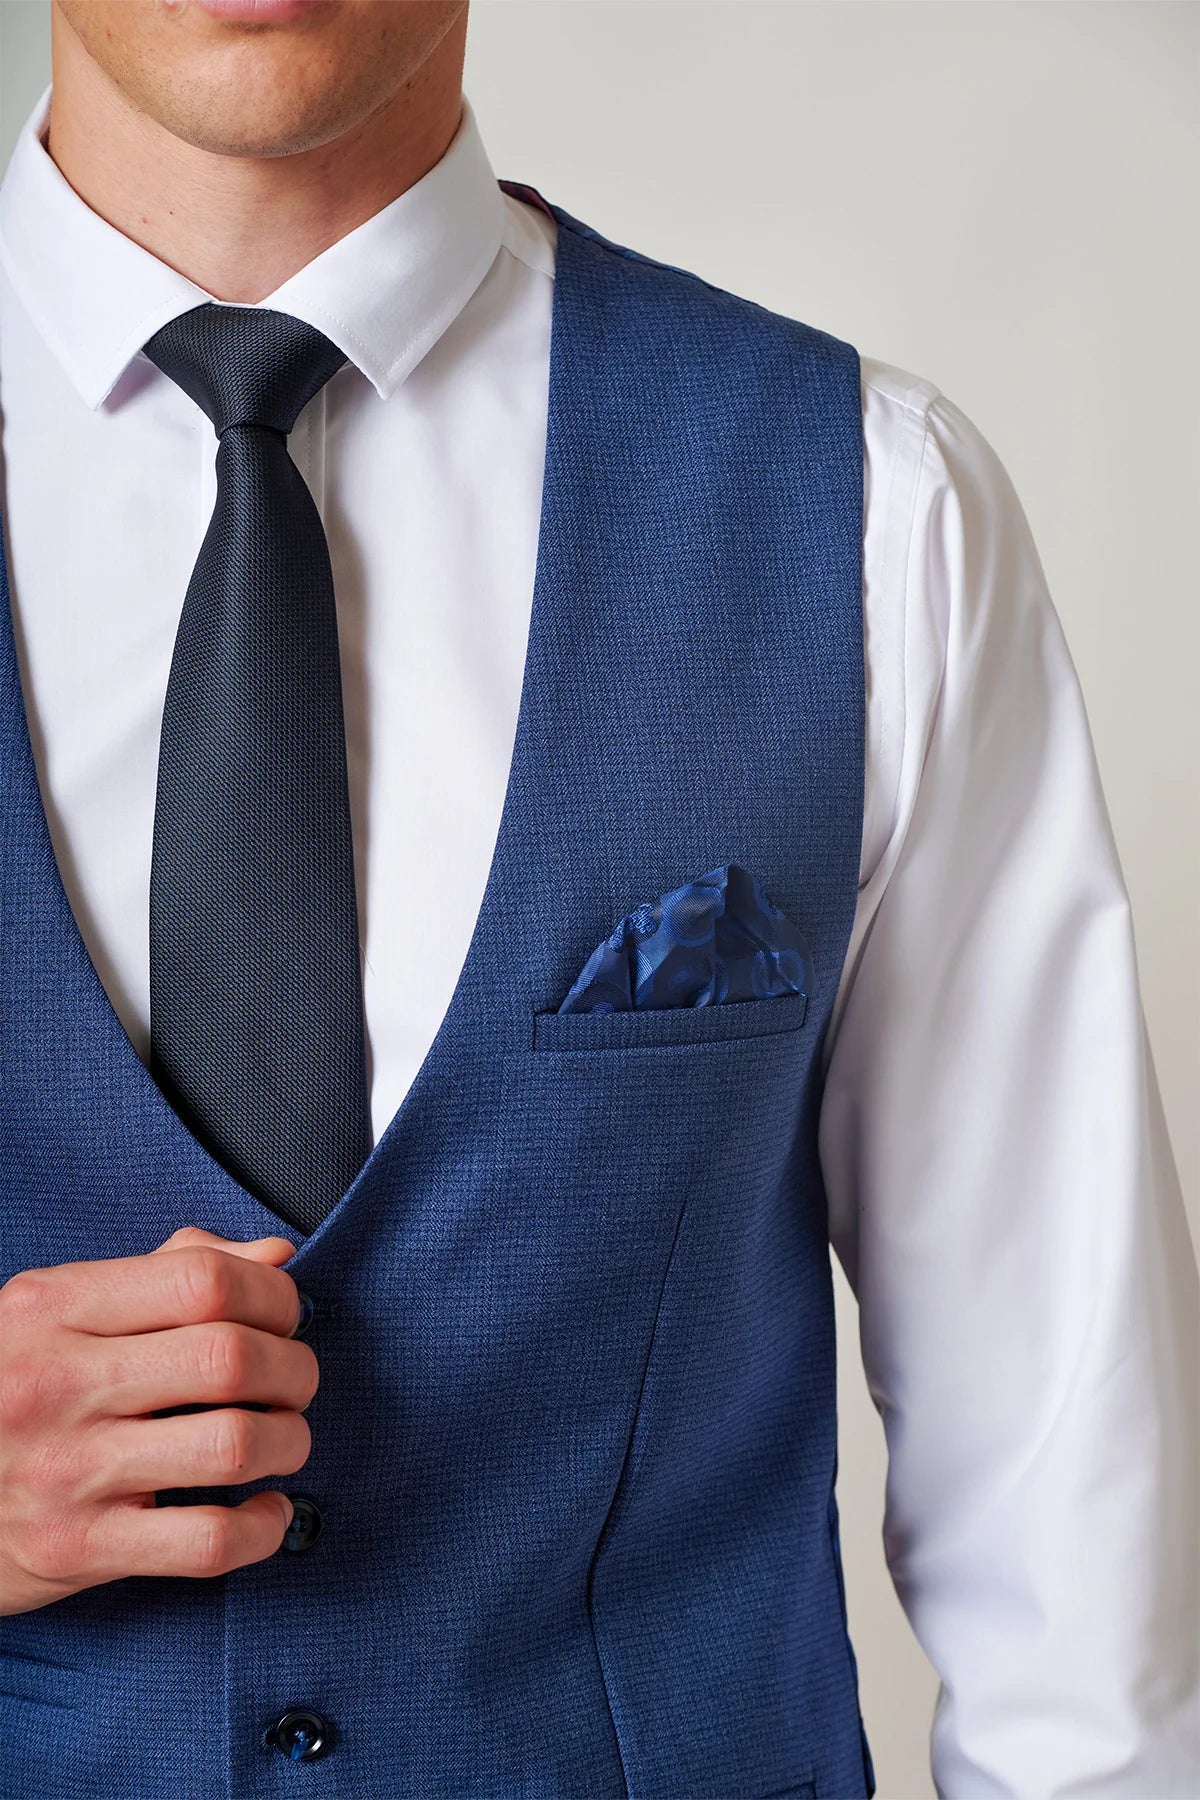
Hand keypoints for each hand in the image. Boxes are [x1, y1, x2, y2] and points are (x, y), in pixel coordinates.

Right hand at [0, 1225, 316, 1615]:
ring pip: (232, 1445)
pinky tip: (265, 1509)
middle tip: (293, 1380)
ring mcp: (66, 1470)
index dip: (273, 1295)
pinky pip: (205, 1542)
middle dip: (293, 1368)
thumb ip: (168, 1272)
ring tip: (282, 1437)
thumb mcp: (61, 1308)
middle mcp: (58, 1384)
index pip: (201, 1280)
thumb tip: (274, 1257)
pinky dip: (261, 1528)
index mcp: (55, 1308)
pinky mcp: (77, 1548)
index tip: (284, 1315)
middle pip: (230, 1358)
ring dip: (288, 1440)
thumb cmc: (10, 1384)